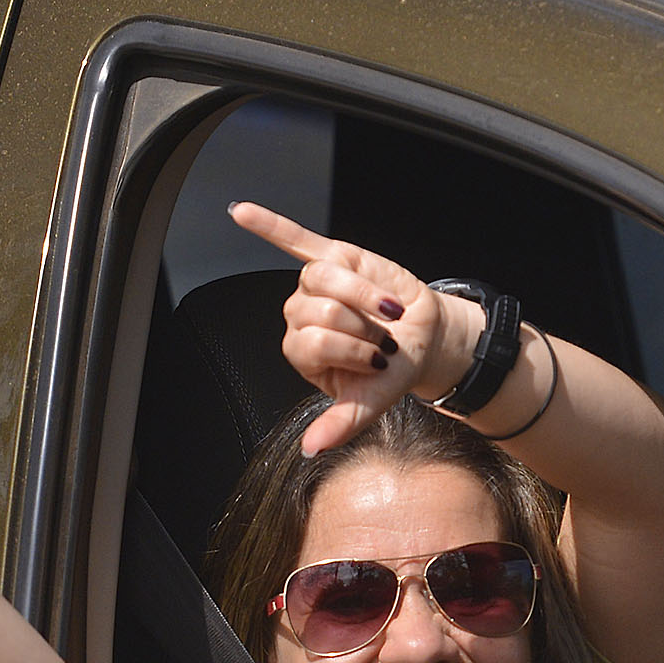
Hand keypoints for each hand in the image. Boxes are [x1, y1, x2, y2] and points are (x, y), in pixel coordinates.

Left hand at [228, 203, 481, 453]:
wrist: (423, 341)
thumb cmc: (393, 370)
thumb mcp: (372, 403)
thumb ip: (340, 425)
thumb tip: (311, 450)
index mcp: (303, 350)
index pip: (316, 342)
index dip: (352, 350)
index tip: (379, 361)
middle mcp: (301, 315)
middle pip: (321, 309)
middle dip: (362, 326)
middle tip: (385, 337)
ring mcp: (314, 284)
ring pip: (323, 277)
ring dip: (362, 293)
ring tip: (386, 308)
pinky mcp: (333, 255)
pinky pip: (294, 238)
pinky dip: (267, 224)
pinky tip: (241, 212)